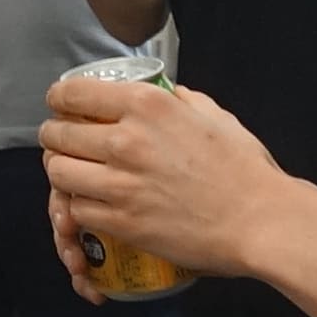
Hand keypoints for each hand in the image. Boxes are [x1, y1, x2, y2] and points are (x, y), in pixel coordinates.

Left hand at [35, 68, 282, 300]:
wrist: (261, 221)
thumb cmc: (244, 169)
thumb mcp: (214, 116)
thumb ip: (181, 100)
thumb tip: (166, 93)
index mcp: (147, 106)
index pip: (74, 93)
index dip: (60, 98)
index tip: (60, 104)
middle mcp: (126, 140)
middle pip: (57, 134)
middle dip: (55, 137)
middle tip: (62, 142)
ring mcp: (120, 184)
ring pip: (59, 173)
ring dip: (61, 172)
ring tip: (71, 173)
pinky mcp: (122, 222)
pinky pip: (77, 210)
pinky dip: (78, 206)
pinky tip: (90, 202)